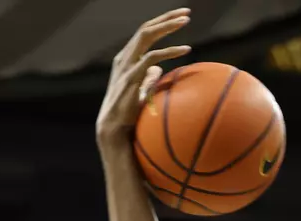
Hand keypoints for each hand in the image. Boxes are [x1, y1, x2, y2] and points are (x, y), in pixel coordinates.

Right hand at [96, 9, 191, 144]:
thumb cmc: (127, 112)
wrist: (113, 128)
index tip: (180, 17)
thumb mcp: (139, 90)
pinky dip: (169, 51)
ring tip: (186, 21)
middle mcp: (124, 57)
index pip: (144, 33)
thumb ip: (147, 78)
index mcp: (126, 58)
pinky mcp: (131, 76)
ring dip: (167, 26)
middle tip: (187, 12)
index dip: (162, 23)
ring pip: (146, 35)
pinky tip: (185, 49)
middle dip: (166, 18)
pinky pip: (151, 57)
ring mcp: (126, 65)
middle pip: (146, 29)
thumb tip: (158, 69)